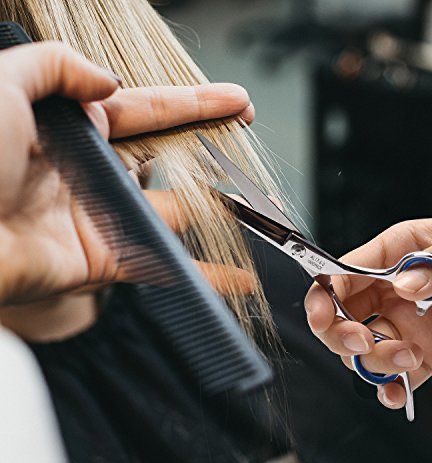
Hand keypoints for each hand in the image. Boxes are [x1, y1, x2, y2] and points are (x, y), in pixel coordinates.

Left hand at [0, 42, 254, 304]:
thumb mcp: (3, 85)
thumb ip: (57, 66)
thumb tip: (107, 83)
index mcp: (72, 130)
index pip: (146, 110)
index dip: (193, 103)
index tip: (234, 101)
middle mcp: (92, 172)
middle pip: (167, 155)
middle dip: (209, 144)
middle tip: (245, 134)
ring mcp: (104, 217)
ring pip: (174, 210)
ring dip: (216, 208)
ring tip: (255, 205)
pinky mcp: (108, 259)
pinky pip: (164, 264)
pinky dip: (204, 274)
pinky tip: (238, 276)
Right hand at [305, 212, 431, 409]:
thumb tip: (405, 285)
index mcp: (394, 253)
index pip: (342, 274)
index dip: (324, 295)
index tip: (324, 315)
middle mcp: (392, 290)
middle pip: (340, 315)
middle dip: (340, 333)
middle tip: (362, 340)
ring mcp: (407, 323)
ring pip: (364, 349)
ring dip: (376, 361)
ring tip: (411, 356)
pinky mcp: (427, 352)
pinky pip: (398, 375)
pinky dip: (391, 389)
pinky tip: (398, 392)